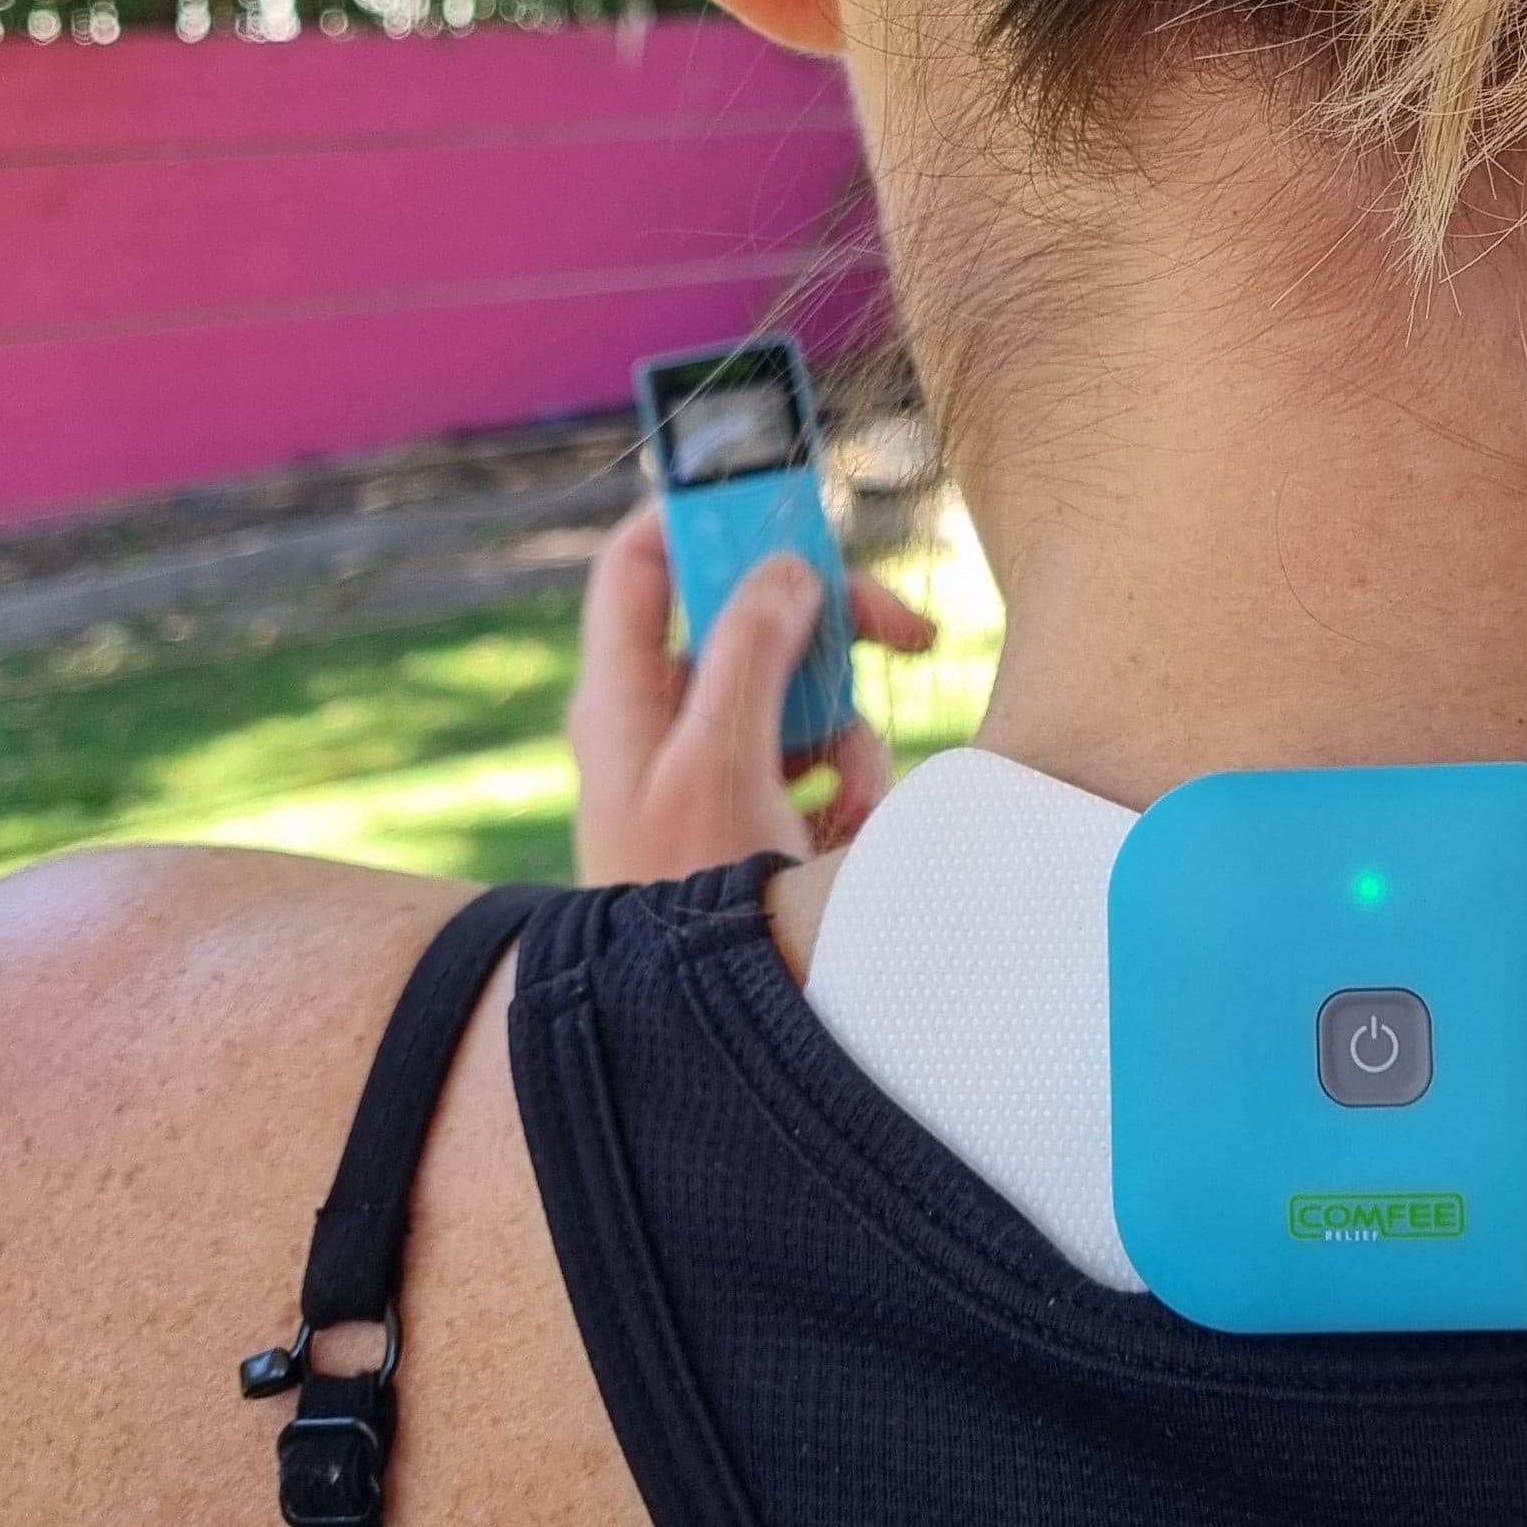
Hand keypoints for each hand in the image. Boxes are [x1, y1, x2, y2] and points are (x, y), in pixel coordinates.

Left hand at [569, 500, 936, 885]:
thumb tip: (786, 570)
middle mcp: (662, 718)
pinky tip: (848, 831)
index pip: (641, 564)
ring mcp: (709, 764)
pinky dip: (849, 784)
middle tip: (902, 629)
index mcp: (623, 695)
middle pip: (749, 619)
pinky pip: (818, 759)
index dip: (695, 512)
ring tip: (855, 795)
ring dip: (849, 733)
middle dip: (828, 631)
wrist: (691, 1034)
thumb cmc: (681, 899)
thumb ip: (750, 654)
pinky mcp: (754, 807)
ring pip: (798, 692)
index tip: (770, 493)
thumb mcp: (717, 765)